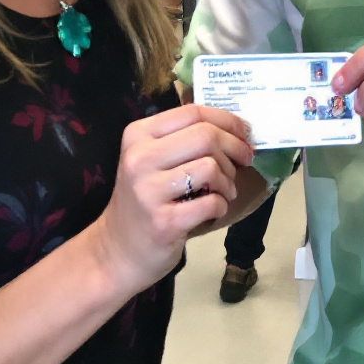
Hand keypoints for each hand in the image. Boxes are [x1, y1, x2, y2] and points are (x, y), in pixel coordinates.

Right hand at [90, 103, 252, 294]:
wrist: (117, 250)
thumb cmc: (143, 199)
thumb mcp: (152, 160)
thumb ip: (184, 139)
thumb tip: (237, 128)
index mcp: (138, 135)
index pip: (192, 112)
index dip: (227, 120)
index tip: (245, 133)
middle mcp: (139, 159)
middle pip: (205, 136)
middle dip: (235, 147)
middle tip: (245, 160)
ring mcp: (149, 191)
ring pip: (211, 168)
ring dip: (229, 180)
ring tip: (225, 190)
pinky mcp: (164, 222)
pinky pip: (211, 202)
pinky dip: (222, 205)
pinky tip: (215, 208)